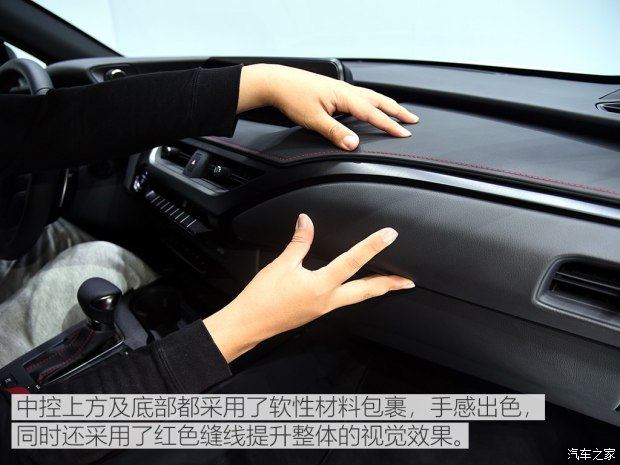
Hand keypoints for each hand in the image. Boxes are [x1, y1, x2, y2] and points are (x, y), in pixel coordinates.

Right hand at [203, 213, 413, 361]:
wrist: (249, 324)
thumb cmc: (262, 298)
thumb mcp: (282, 265)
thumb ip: (299, 242)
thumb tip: (306, 221)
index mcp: (320, 286)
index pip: (352, 261)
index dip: (372, 246)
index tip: (389, 236)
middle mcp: (327, 300)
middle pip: (366, 291)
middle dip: (389, 285)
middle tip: (408, 282)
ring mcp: (323, 309)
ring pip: (357, 298)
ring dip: (374, 290)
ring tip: (389, 284)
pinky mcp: (316, 312)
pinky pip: (342, 301)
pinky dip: (355, 293)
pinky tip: (354, 288)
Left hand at [237, 64, 418, 150]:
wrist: (277, 82)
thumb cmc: (293, 97)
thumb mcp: (314, 120)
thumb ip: (335, 132)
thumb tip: (354, 144)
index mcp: (344, 96)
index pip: (373, 113)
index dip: (390, 125)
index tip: (404, 133)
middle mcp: (346, 90)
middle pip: (378, 101)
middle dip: (397, 111)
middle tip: (412, 119)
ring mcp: (340, 89)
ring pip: (371, 96)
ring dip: (386, 104)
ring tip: (398, 111)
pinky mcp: (334, 90)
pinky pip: (361, 96)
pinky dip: (373, 101)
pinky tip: (370, 106)